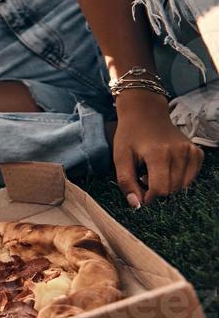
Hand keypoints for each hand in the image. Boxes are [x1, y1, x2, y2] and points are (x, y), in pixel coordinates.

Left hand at [112, 92, 205, 206]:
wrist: (145, 113)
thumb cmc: (130, 135)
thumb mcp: (120, 157)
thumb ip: (126, 182)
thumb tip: (136, 204)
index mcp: (158, 154)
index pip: (161, 189)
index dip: (149, 197)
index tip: (140, 192)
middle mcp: (179, 152)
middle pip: (172, 189)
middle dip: (157, 190)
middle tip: (144, 178)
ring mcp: (190, 151)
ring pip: (183, 185)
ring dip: (168, 185)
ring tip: (154, 172)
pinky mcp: (196, 152)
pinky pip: (192, 176)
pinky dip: (180, 178)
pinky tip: (167, 169)